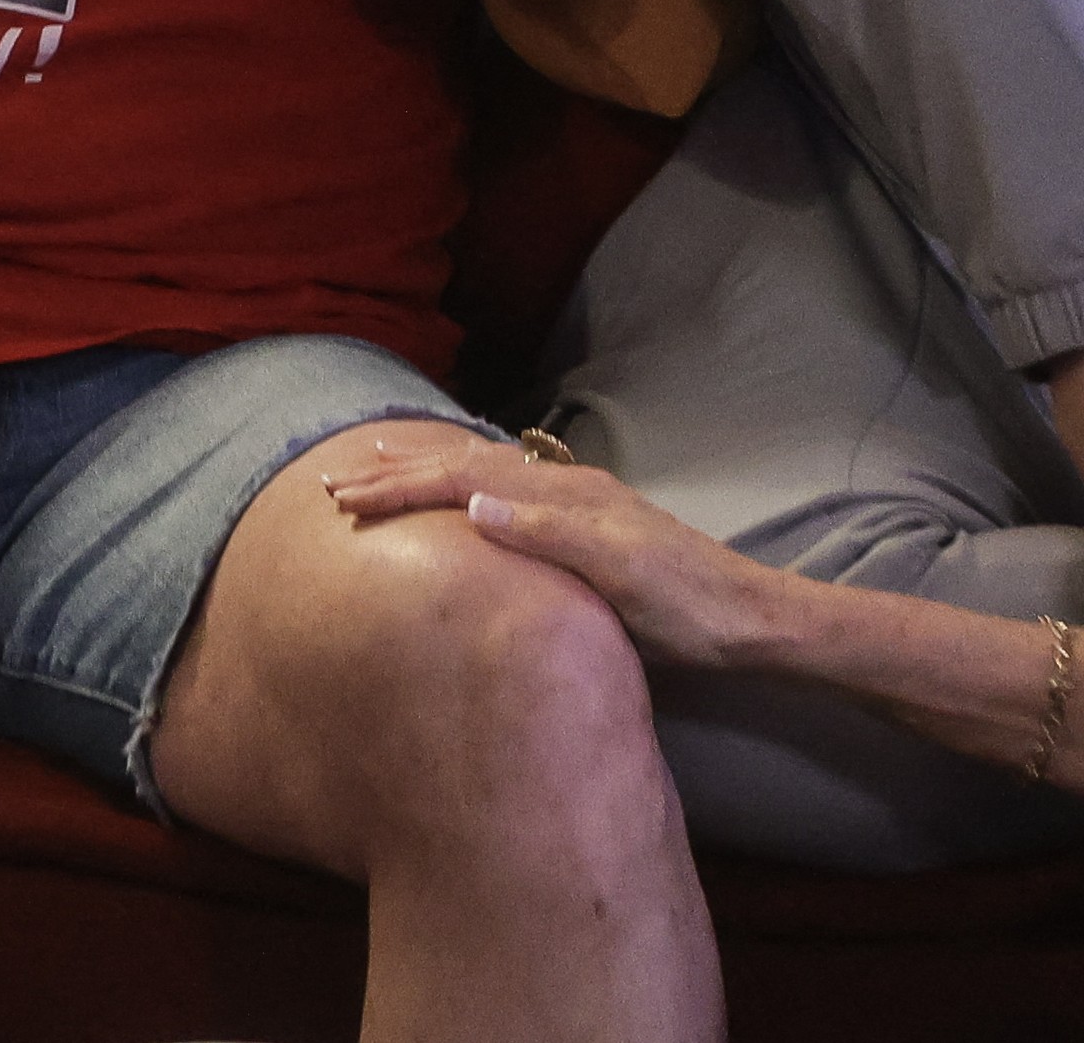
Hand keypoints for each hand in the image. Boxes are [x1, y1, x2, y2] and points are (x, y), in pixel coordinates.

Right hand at [316, 438, 785, 673]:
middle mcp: (568, 490)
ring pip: (485, 474)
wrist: (751, 618)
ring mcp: (579, 505)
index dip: (400, 487)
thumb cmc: (688, 608)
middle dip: (397, 471)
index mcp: (567, 499)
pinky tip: (461, 495)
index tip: (342, 497)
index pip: (464, 482)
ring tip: (379, 466)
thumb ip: (548, 536)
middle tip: (333, 480)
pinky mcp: (588, 527)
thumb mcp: (621, 575)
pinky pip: (508, 491)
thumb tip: (471, 508)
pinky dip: (466, 485)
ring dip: (426, 471)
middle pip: (466, 467)